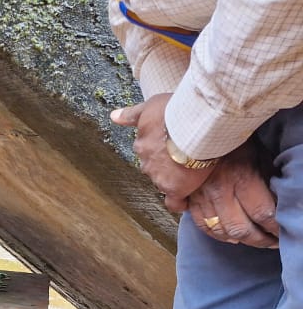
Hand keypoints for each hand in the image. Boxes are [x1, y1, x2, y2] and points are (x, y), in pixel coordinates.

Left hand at [115, 93, 214, 208]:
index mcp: (142, 145)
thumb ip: (132, 114)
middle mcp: (146, 163)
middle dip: (167, 165)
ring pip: (164, 182)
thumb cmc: (175, 112)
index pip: (148, 152)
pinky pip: (174, 202)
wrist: (193, 125)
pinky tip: (186, 201)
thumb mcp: (150, 106)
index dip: (160, 152)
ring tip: (192, 172)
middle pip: (155, 168)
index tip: (170, 150)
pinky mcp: (175, 188)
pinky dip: (179, 202)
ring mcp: (159, 177)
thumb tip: (114, 116)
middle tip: (185, 158)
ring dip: (175, 179)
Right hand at [185, 141, 278, 248]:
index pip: (263, 213)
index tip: (284, 232)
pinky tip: (228, 236)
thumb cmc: (230, 138)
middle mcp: (221, 192)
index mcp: (242, 178)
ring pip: (220, 230)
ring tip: (253, 240)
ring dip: (239, 240)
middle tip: (272, 242)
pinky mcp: (188, 198)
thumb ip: (266, 176)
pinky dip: (215, 234)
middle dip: (260, 240)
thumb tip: (278, 197)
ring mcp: (201, 197)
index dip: (275, 228)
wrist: (193, 128)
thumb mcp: (257, 152)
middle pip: (241, 228)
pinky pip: (201, 224)